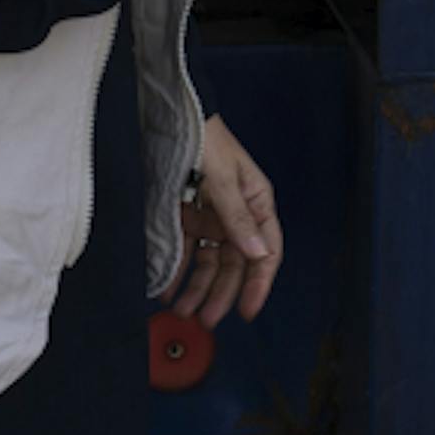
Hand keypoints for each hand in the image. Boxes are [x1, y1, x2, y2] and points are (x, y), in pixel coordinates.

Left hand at [171, 115, 284, 321]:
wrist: (171, 116)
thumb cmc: (205, 139)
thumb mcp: (224, 178)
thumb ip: (238, 217)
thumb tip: (258, 254)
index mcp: (257, 202)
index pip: (266, 252)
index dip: (258, 283)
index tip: (246, 309)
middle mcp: (237, 214)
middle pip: (235, 263)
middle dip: (221, 292)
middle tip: (206, 318)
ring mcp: (211, 216)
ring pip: (210, 261)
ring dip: (198, 287)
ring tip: (183, 309)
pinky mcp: (187, 216)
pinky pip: (187, 250)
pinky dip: (178, 270)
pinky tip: (167, 286)